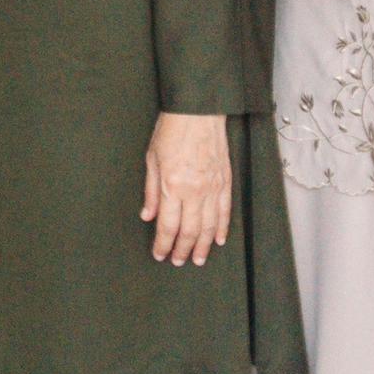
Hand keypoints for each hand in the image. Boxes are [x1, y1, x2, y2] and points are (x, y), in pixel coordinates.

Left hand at [142, 111, 231, 265]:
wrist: (198, 112)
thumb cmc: (171, 131)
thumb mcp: (151, 159)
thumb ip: (150, 191)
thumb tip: (148, 215)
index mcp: (172, 186)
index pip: (167, 225)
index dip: (163, 243)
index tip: (159, 254)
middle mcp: (194, 191)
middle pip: (189, 231)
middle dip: (182, 250)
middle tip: (178, 261)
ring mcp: (212, 188)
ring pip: (209, 226)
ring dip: (203, 246)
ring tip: (198, 259)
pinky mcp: (225, 182)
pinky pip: (224, 211)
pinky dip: (222, 228)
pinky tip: (219, 240)